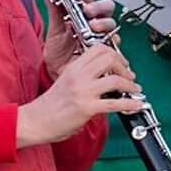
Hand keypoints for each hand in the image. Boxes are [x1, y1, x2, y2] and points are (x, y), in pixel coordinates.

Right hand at [16, 44, 140, 147]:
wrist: (34, 122)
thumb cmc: (50, 105)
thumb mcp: (65, 81)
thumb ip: (83, 75)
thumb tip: (105, 74)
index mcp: (73, 68)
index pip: (98, 49)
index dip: (114, 53)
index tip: (121, 62)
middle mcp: (79, 76)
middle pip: (109, 59)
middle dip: (124, 66)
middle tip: (130, 75)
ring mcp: (83, 91)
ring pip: (115, 79)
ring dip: (130, 84)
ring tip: (135, 89)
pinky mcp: (86, 108)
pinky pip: (114, 103)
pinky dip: (130, 103)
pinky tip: (136, 105)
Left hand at [43, 0, 118, 77]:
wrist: (59, 75)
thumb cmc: (58, 54)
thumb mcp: (53, 31)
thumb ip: (54, 12)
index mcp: (82, 13)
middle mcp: (95, 22)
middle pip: (105, 6)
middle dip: (97, 6)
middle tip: (87, 10)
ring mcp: (102, 35)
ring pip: (111, 22)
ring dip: (103, 22)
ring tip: (93, 27)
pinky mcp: (107, 49)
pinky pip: (114, 42)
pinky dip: (110, 41)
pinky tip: (102, 42)